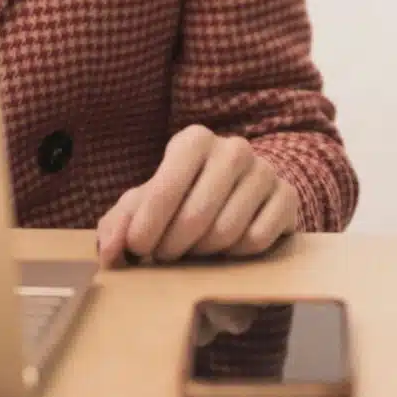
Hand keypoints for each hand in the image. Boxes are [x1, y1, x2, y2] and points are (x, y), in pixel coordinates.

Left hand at [96, 125, 301, 266]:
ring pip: (227, 232)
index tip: (137, 249)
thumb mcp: (145, 204)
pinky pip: (256, 240)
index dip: (147, 226)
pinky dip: (236, 254)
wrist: (239, 192)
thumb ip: (119, 225)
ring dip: (204, 253)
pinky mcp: (287, 198)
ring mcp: (264, 171)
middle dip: (174, 247)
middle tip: (165, 255)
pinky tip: (227, 248)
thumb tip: (110, 253)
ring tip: (195, 250)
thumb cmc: (183, 197)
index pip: (165, 187)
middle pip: (196, 217)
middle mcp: (233, 148)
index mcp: (194, 140)